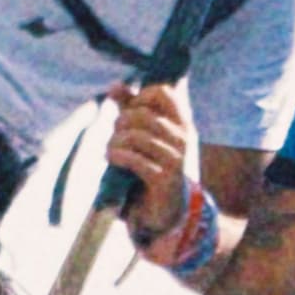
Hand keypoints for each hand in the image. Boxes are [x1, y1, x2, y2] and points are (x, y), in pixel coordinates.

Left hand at [109, 83, 197, 240]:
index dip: (140, 97)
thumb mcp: (144, 134)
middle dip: (121, 122)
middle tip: (115, 134)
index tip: (130, 111)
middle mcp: (183, 138)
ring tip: (111, 149)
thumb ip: (131, 108)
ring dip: (116, 141)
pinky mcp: (164, 179)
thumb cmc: (154, 165)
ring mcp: (176, 159)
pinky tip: (112, 158)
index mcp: (182, 123)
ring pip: (137, 136)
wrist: (167, 209)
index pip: (162, 92)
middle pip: (143, 114)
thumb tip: (115, 85)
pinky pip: (136, 159)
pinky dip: (118, 156)